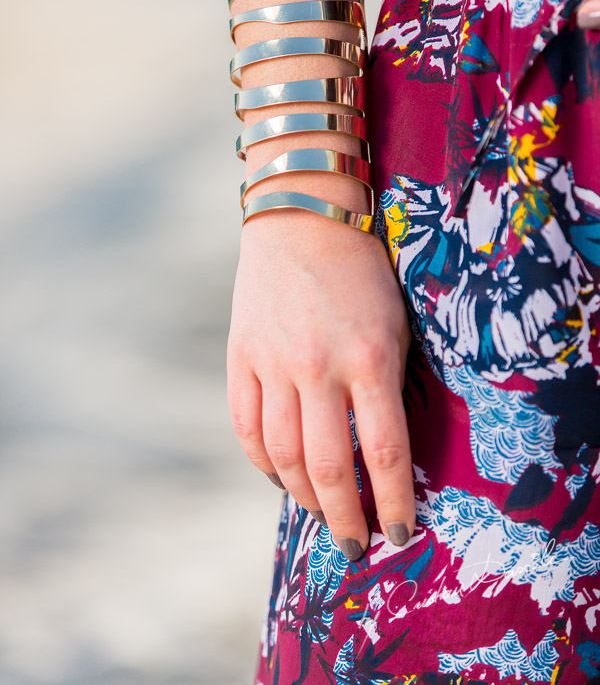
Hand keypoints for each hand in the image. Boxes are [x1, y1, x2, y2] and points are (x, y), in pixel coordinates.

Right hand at [226, 210, 413, 560]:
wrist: (303, 220)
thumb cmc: (363, 274)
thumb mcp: (395, 325)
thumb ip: (389, 386)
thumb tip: (383, 454)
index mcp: (369, 358)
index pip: (386, 452)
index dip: (396, 502)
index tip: (402, 533)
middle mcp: (318, 366)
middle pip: (328, 467)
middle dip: (345, 518)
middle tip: (356, 545)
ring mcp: (272, 363)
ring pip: (281, 456)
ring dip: (303, 498)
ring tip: (321, 515)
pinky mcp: (241, 357)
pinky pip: (246, 428)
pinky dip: (263, 464)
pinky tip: (281, 478)